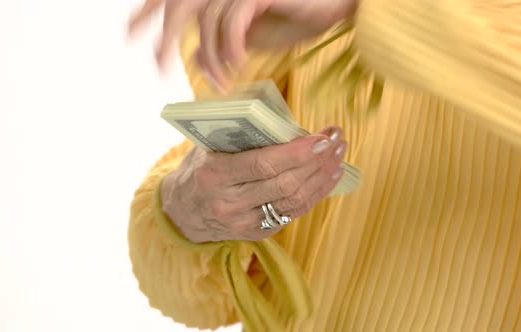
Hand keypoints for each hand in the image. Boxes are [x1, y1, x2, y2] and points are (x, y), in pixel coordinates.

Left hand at [127, 0, 357, 87]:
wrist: (331, 5)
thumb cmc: (292, 16)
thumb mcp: (251, 35)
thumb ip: (222, 41)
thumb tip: (197, 60)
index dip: (145, 11)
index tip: (127, 33)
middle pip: (179, 6)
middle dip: (163, 37)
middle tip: (159, 68)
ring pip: (207, 21)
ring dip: (211, 56)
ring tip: (222, 82)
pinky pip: (234, 20)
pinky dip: (231, 46)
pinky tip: (237, 64)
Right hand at [161, 127, 346, 241]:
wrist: (180, 213)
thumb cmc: (198, 169)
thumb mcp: (207, 146)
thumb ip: (238, 133)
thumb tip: (281, 114)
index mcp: (214, 175)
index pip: (262, 164)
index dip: (296, 152)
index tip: (322, 138)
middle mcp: (229, 203)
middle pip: (284, 184)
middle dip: (317, 161)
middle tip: (337, 140)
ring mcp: (244, 222)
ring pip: (294, 201)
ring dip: (322, 177)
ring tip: (339, 155)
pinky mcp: (257, 233)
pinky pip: (293, 213)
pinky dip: (316, 193)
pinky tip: (330, 175)